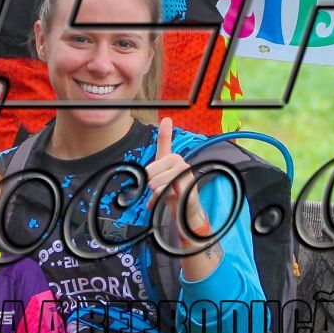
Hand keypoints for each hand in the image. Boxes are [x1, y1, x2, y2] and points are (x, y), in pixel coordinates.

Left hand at [145, 118, 210, 245]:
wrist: (186, 213)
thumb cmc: (171, 194)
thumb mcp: (158, 183)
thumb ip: (150, 178)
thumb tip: (144, 180)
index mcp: (171, 159)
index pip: (166, 143)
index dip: (165, 132)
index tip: (166, 119)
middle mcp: (181, 163)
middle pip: (153, 169)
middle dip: (150, 181)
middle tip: (155, 189)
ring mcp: (187, 174)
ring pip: (160, 180)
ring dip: (155, 191)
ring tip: (158, 195)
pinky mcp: (189, 188)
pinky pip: (169, 190)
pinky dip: (162, 197)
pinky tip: (164, 199)